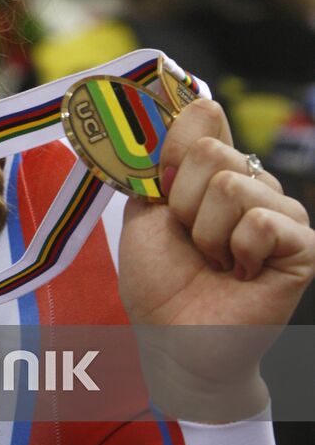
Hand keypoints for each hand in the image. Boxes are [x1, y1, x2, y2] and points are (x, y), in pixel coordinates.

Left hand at [117, 97, 314, 418]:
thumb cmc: (158, 281)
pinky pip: (262, 220)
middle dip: (184, 203)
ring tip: (214, 261)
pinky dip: (238, 250)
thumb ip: (164, 158)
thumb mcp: (145, 209)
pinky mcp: (303, 247)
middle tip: (190, 241)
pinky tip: (240, 273)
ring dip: (207, 233)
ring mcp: (281, 213)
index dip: (174, 151)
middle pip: (213, 151)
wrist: (173, 341)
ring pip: (234, 186)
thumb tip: (197, 103)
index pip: (204, 117)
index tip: (162, 189)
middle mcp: (253, 183)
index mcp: (214, 170)